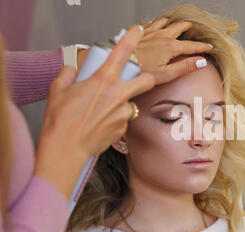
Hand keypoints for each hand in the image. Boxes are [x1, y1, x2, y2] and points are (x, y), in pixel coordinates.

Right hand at [34, 25, 154, 199]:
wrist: (66, 148)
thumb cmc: (60, 120)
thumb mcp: (57, 90)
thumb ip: (67, 74)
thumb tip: (73, 70)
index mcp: (103, 80)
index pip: (122, 52)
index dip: (132, 38)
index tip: (137, 31)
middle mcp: (118, 95)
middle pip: (147, 80)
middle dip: (146, 78)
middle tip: (137, 80)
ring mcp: (123, 113)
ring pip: (132, 103)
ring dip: (124, 104)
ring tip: (104, 111)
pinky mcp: (124, 128)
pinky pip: (124, 119)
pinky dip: (117, 119)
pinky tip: (102, 124)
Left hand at [136, 18, 212, 84]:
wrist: (119, 65)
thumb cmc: (141, 73)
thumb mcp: (167, 74)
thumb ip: (185, 67)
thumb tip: (202, 62)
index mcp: (171, 47)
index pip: (192, 46)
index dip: (203, 47)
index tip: (210, 48)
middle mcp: (162, 36)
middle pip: (180, 28)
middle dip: (189, 27)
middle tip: (194, 27)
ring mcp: (150, 32)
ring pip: (166, 22)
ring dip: (174, 22)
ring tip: (178, 24)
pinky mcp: (139, 32)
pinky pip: (152, 22)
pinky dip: (159, 22)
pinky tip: (157, 25)